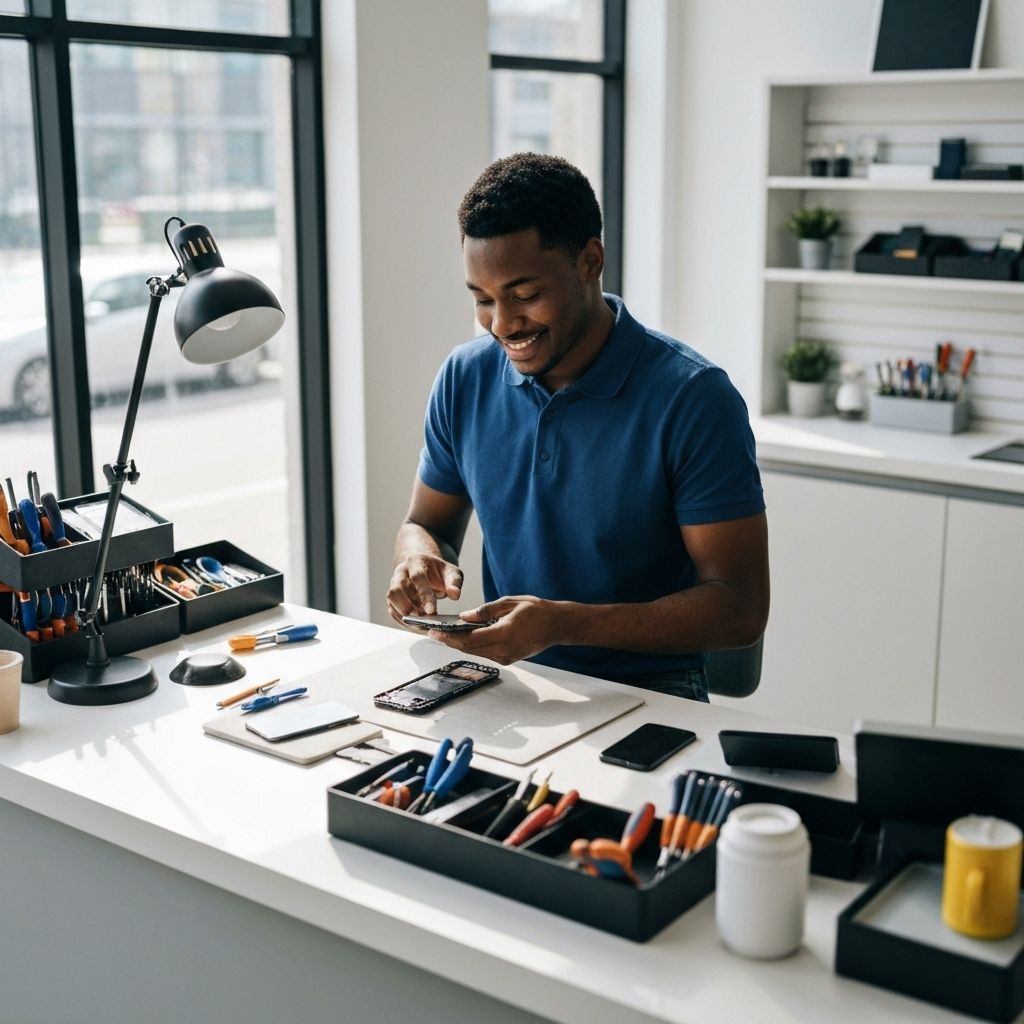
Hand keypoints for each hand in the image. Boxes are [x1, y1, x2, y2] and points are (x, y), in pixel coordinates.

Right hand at [387, 555, 463, 625]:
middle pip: (398, 588)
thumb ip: (455, 582)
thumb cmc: (439, 573)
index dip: (423, 594)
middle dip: (410, 607)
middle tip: (425, 620)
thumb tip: (455, 595)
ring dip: (404, 614)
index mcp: (416, 561)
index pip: (417, 577)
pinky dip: (402, 620)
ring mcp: (394, 583)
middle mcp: (401, 571)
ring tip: (421, 624)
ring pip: (392, 599)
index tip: (432, 611)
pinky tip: (416, 627)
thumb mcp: (451, 573)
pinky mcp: (392, 596)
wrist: (427, 570)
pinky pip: (392, 609)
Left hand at [425, 595, 560, 664]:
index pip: (470, 639)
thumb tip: (464, 616)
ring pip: (475, 652)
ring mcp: (506, 657)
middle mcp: (504, 650)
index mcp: (504, 634)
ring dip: (459, 644)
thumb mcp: (510, 603)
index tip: (434, 632)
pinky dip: (472, 646)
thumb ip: (486, 611)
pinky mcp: (508, 659)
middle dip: (449, 641)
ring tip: (443, 634)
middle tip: (432, 633)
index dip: (449, 637)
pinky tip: (463, 637)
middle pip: (469, 649)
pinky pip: (485, 653)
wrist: (557, 625)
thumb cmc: (537, 610)